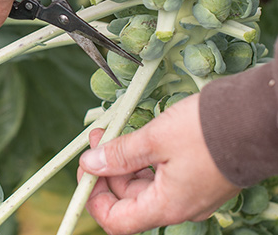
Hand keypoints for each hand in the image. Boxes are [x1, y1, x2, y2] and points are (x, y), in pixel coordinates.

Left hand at [78, 94, 239, 234]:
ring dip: (125, 159)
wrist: (254, 118)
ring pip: (145, 182)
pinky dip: (144, 156)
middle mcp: (179, 205)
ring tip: (114, 131)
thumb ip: (120, 154)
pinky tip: (137, 136)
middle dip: (107, 168)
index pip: (117, 220)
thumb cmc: (208, 131)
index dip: (94, 197)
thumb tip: (90, 163)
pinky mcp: (197, 173)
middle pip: (129, 198)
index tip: (86, 168)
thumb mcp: (155, 140)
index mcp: (167, 206)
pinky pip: (162, 172)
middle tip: (99, 136)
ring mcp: (190, 190)